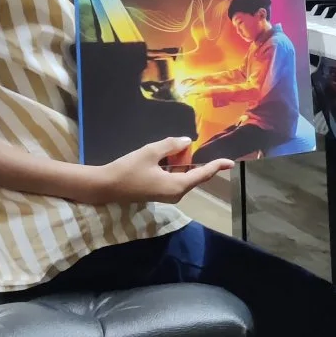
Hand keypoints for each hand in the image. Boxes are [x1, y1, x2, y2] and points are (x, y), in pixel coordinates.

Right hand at [97, 137, 231, 203]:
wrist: (106, 186)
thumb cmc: (128, 169)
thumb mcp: (151, 152)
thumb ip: (171, 145)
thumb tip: (186, 142)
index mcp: (178, 185)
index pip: (203, 174)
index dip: (216, 166)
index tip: (230, 162)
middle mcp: (176, 193)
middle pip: (193, 174)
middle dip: (193, 159)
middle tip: (188, 144)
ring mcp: (167, 194)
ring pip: (182, 175)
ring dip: (181, 162)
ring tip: (177, 147)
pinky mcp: (159, 193)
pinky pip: (173, 178)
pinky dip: (173, 167)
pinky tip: (166, 155)